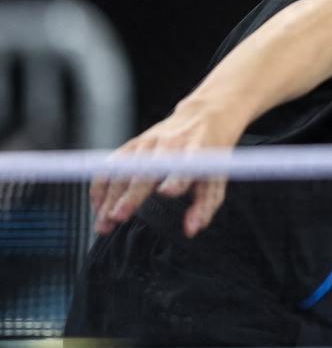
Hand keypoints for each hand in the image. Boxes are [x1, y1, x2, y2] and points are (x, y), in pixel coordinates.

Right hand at [91, 100, 244, 238]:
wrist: (204, 117)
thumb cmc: (210, 157)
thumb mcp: (217, 179)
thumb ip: (205, 206)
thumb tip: (191, 230)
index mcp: (195, 154)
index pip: (185, 167)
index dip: (176, 180)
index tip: (166, 192)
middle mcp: (169, 146)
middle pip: (146, 172)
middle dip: (130, 195)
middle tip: (116, 218)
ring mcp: (147, 143)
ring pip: (122, 171)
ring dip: (108, 199)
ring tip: (103, 226)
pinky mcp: (132, 143)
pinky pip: (110, 166)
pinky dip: (100, 187)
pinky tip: (98, 208)